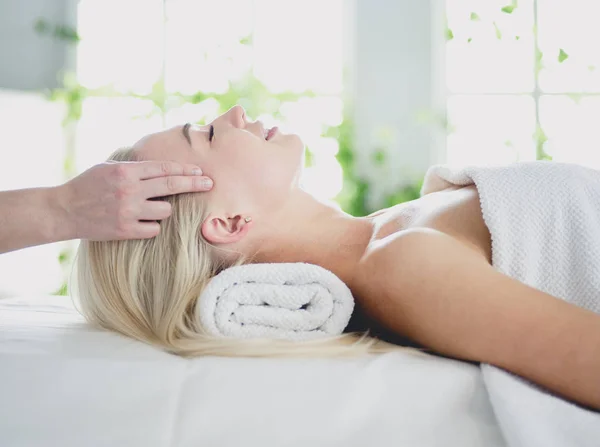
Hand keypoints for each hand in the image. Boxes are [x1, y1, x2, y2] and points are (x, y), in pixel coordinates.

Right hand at [56, 161, 213, 240]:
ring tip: (147, 207)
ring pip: (165, 210)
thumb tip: (165, 167)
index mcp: (126, 172)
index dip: (185, 169)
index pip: (164, 168)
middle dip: (194, 184)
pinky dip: (151, 225)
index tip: (199, 171)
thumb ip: (136, 168)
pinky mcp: (126, 231)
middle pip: (172, 186)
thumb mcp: (110, 168)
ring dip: (163, 209)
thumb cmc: (88, 185)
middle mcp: (130, 191)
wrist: (64, 210)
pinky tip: (140, 221)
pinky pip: (154, 229)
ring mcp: (129, 212)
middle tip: (209, 183)